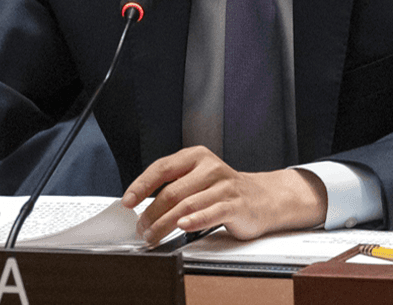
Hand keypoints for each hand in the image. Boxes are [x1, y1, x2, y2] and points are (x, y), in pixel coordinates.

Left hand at [121, 146, 326, 244]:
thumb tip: (141, 205)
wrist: (264, 197)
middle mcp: (210, 168)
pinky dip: (195, 221)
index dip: (142, 185)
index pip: (162, 168)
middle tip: (141, 229)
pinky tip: (183, 227)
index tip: (128, 201)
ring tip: (153, 236)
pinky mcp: (236, 205)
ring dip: (165, 224)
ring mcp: (224, 186)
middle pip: (172, 191)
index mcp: (196, 157)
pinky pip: (211, 212)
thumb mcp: (198, 178)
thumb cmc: (225, 189)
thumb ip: (175, 185)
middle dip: (151, 213)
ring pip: (187, 206)